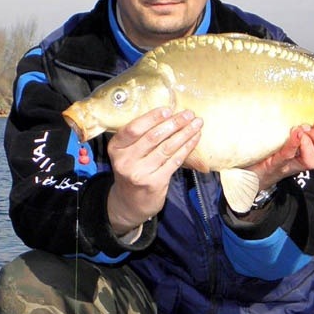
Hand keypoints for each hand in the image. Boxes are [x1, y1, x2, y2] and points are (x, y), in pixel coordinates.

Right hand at [106, 107, 202, 234]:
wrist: (130, 203)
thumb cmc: (131, 170)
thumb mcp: (125, 153)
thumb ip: (138, 137)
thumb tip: (167, 114)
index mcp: (116, 148)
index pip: (133, 129)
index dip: (152, 118)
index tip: (168, 110)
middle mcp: (125, 161)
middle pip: (153, 137)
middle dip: (174, 123)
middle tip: (189, 114)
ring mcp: (140, 173)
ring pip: (166, 148)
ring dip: (184, 134)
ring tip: (197, 124)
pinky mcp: (154, 183)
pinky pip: (174, 161)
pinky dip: (186, 148)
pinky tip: (195, 139)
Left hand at [247, 120, 313, 189]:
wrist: (244, 173)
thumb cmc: (264, 152)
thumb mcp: (282, 135)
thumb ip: (291, 124)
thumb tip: (297, 98)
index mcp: (308, 152)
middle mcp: (302, 160)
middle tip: (311, 127)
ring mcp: (289, 165)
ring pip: (312, 161)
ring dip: (310, 142)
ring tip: (300, 130)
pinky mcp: (273, 166)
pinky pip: (287, 156)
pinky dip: (293, 144)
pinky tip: (294, 133)